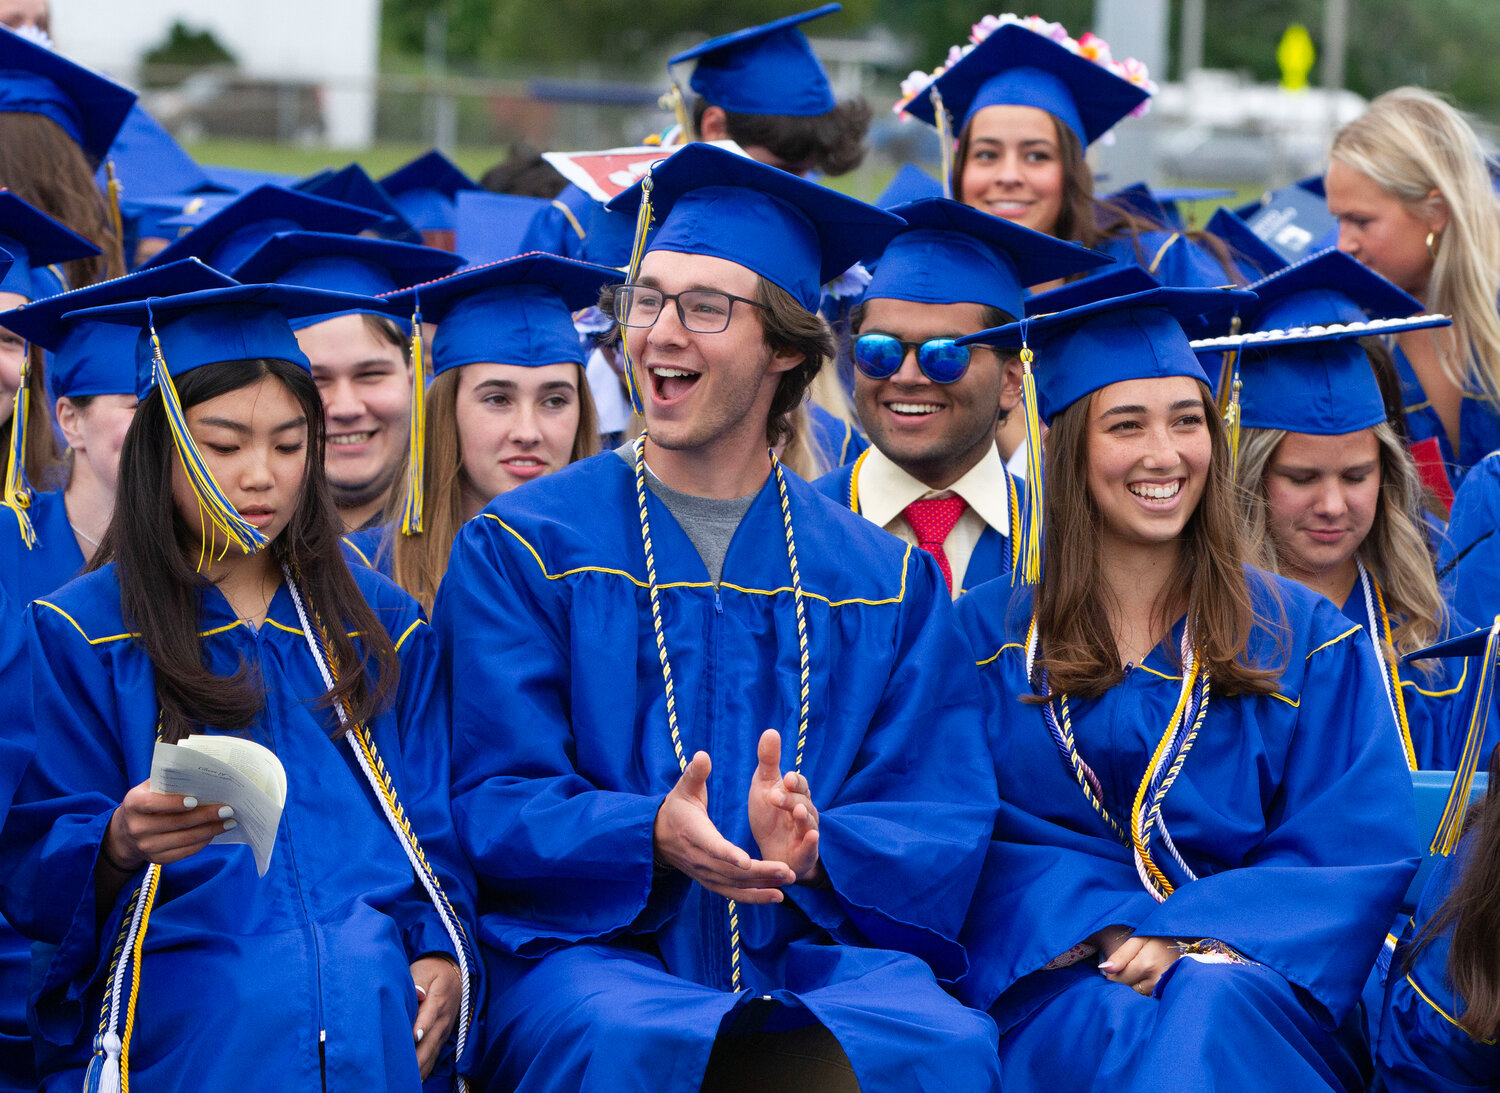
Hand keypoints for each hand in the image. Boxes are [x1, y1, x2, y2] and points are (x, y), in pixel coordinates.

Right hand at [103, 781, 235, 870]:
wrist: (126, 832)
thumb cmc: (146, 802)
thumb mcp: (149, 788)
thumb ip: (168, 781)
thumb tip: (200, 775)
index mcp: (133, 804)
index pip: (153, 803)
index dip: (173, 803)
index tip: (196, 800)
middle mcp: (137, 827)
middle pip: (176, 823)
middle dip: (205, 816)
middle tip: (227, 809)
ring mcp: (146, 846)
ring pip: (184, 839)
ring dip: (210, 830)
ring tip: (229, 822)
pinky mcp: (157, 859)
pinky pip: (184, 852)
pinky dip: (203, 842)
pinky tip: (215, 833)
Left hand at [410, 955, 460, 1078]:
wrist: (453, 972)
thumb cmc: (432, 970)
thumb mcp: (425, 970)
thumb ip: (419, 982)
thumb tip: (418, 994)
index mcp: (437, 1001)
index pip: (428, 1017)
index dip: (421, 1029)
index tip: (413, 1039)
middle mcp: (442, 1019)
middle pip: (429, 1044)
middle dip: (415, 1061)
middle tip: (399, 1073)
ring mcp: (444, 1030)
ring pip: (432, 1054)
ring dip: (419, 1069)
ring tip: (403, 1082)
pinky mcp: (443, 1036)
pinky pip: (434, 1057)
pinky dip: (425, 1069)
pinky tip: (415, 1080)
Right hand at [653, 751, 795, 902]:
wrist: (658, 837)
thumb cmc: (676, 807)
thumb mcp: (683, 787)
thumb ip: (695, 773)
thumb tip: (703, 756)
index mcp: (693, 833)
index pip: (712, 846)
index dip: (728, 854)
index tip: (747, 860)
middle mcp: (700, 858)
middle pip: (731, 871)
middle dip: (760, 872)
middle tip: (787, 870)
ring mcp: (705, 874)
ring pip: (735, 885)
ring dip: (762, 886)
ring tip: (789, 881)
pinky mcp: (710, 882)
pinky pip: (733, 893)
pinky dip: (754, 897)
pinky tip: (777, 896)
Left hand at [747, 730, 819, 883]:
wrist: (771, 852)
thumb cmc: (769, 816)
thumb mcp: (764, 786)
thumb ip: (769, 761)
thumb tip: (771, 731)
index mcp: (795, 795)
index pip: (800, 785)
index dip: (795, 782)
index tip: (786, 778)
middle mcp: (805, 812)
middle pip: (803, 802)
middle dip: (792, 799)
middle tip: (776, 796)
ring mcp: (806, 833)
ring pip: (808, 824)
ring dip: (804, 818)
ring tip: (798, 812)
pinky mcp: (804, 854)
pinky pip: (810, 848)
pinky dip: (811, 843)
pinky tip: (811, 837)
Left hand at [1099, 935, 1180, 995]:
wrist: (1186, 943)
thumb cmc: (1159, 938)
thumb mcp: (1138, 939)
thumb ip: (1121, 955)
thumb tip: (1104, 969)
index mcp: (1146, 964)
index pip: (1116, 979)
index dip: (1111, 973)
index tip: (1115, 965)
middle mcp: (1155, 980)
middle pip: (1126, 988)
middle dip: (1122, 980)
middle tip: (1128, 967)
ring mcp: (1162, 989)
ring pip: (1136, 994)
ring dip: (1132, 986)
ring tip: (1138, 971)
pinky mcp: (1166, 994)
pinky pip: (1146, 996)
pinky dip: (1142, 990)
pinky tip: (1145, 979)